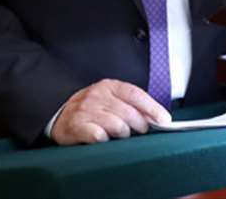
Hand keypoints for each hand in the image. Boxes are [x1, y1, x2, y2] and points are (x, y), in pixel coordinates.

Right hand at [51, 80, 170, 144]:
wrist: (60, 115)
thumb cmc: (91, 107)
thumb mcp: (110, 98)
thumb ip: (130, 104)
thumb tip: (156, 116)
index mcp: (109, 86)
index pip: (135, 94)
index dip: (152, 107)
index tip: (164, 119)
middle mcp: (98, 96)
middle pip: (128, 112)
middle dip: (140, 125)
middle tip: (141, 131)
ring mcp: (86, 110)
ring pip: (117, 125)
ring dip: (123, 134)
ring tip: (121, 135)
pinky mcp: (77, 126)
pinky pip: (98, 136)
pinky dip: (105, 140)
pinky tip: (105, 139)